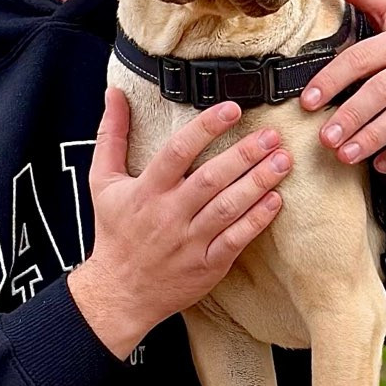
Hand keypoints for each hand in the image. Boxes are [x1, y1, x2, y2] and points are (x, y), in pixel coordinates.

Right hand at [67, 88, 290, 357]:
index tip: (233, 108)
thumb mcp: (103, 182)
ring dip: (258, 183)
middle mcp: (169, 214)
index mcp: (146, 191)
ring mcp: (189, 242)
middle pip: (211, 178)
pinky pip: (236, 240)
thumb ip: (111, 135)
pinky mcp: (207, 265)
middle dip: (245, 154)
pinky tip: (275, 200)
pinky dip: (257, 220)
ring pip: (228, 207)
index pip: (178, 151)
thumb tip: (114, 92)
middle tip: (272, 135)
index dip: (207, 127)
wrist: (119, 292)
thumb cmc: (114, 233)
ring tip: (282, 161)